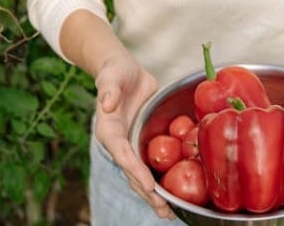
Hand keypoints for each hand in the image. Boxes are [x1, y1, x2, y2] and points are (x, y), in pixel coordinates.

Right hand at [92, 53, 172, 218]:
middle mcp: (120, 143)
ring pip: (142, 174)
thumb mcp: (111, 76)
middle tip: (163, 210)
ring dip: (154, 195)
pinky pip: (153, 164)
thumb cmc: (115, 72)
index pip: (122, 154)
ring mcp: (132, 145)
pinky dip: (161, 179)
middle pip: (132, 172)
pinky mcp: (144, 142)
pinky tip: (176, 193)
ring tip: (169, 213)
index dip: (135, 171)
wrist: (124, 71)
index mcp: (109, 131)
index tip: (149, 185)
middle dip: (147, 193)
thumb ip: (109, 89)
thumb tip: (107, 103)